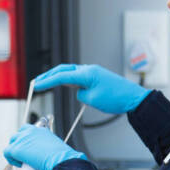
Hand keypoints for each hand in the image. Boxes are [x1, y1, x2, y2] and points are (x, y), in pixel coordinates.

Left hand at [3, 124, 85, 169]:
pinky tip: (19, 164)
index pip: (27, 129)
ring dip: (15, 151)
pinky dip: (11, 159)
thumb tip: (42, 156)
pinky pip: (7, 152)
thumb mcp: (53, 148)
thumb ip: (45, 148)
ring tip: (22, 161)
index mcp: (40, 130)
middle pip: (17, 135)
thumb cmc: (61, 158)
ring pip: (12, 142)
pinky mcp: (16, 149)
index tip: (29, 148)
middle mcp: (30, 131)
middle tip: (24, 156)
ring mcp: (22, 139)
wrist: (59, 161)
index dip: (25, 139)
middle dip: (19, 145)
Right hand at [30, 63, 149, 114]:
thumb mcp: (92, 100)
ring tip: (46, 82)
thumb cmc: (115, 98)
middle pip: (63, 70)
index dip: (47, 82)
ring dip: (58, 76)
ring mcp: (93, 72)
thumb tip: (78, 90)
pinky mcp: (96, 76)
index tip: (36, 86)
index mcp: (86, 74)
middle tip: (37, 83)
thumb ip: (80, 94)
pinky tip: (64, 83)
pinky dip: (68, 79)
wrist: (133, 98)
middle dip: (49, 76)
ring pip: (70, 72)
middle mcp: (88, 69)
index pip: (61, 77)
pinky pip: (78, 75)